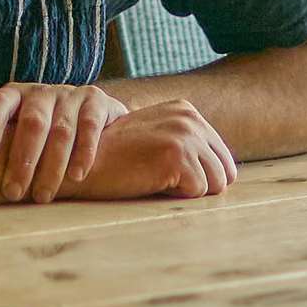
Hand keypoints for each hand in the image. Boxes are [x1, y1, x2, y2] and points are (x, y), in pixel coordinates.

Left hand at [0, 82, 128, 203]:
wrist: (90, 111)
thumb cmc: (42, 132)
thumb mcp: (17, 130)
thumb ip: (0, 147)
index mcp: (15, 95)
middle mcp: (41, 92)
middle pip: (32, 123)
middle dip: (22, 160)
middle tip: (13, 193)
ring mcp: (70, 94)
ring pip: (61, 130)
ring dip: (51, 166)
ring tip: (42, 196)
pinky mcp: (96, 101)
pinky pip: (90, 127)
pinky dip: (83, 152)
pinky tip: (77, 176)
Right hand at [57, 100, 237, 200]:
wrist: (81, 161)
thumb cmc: (117, 159)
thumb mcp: (156, 138)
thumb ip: (188, 144)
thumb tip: (226, 173)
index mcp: (187, 110)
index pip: (223, 159)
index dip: (200, 176)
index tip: (167, 172)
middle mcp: (190, 117)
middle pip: (226, 172)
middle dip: (200, 185)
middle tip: (162, 178)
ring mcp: (184, 134)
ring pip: (216, 185)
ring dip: (188, 190)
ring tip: (155, 177)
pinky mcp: (177, 155)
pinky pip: (198, 193)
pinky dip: (175, 195)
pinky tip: (149, 181)